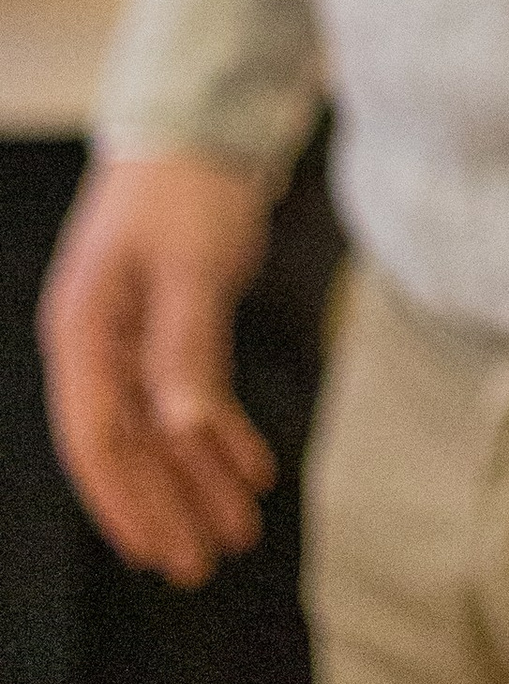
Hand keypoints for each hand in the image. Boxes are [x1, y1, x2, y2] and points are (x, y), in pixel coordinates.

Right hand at [38, 153, 278, 583]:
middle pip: (129, 443)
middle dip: (165, 506)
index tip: (155, 552)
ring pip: (162, 425)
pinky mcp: (168, 322)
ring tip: (237, 529)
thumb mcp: (191, 266)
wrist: (202, 119)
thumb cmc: (188, 184)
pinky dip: (218, 432)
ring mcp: (131, 333)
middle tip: (204, 564)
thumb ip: (185, 350)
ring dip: (198, 477)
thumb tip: (183, 430)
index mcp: (84, 330)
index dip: (123, 501)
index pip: (96, 437)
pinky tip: (249, 467)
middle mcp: (99, 341)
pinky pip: (189, 393)